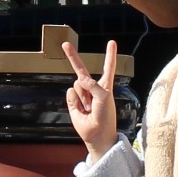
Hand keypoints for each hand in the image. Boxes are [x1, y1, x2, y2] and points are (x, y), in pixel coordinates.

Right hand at [62, 38, 121, 159]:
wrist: (97, 134)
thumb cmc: (106, 117)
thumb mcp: (105, 97)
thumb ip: (93, 85)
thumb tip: (79, 78)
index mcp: (104, 85)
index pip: (108, 67)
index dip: (110, 55)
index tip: (112, 42)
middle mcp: (92, 88)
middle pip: (81, 69)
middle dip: (72, 57)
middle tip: (65, 44)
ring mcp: (81, 95)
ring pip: (76, 84)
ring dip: (83, 95)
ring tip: (89, 107)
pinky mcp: (72, 102)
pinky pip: (70, 94)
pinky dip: (75, 101)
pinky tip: (81, 110)